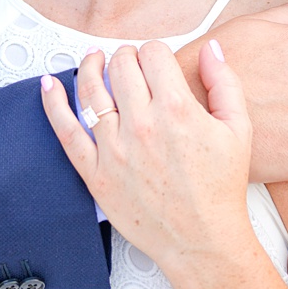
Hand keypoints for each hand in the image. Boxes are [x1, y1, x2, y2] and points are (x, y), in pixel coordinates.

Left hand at [45, 40, 255, 274]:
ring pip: (91, 90)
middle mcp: (141, 125)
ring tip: (94, 60)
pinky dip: (53, 104)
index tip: (157, 59)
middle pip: (121, 66)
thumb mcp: (238, 129)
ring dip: (91, 67)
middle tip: (131, 62)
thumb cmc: (220, 188)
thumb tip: (211, 49)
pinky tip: (49, 86)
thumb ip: (225, 82)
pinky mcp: (95, 173)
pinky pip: (66, 131)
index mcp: (177, 109)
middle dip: (126, 56)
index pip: (154, 54)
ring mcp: (114, 149)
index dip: (156, 51)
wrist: (202, 239)